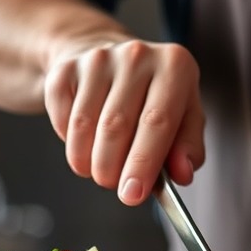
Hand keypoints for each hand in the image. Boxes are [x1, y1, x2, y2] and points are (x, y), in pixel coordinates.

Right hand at [43, 38, 205, 204]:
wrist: (111, 57)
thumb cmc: (154, 96)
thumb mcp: (184, 115)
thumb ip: (188, 147)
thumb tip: (182, 173)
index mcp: (174, 65)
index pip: (158, 121)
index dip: (143, 163)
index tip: (133, 194)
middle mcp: (137, 55)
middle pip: (116, 126)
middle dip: (111, 169)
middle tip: (113, 185)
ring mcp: (98, 58)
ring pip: (84, 125)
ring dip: (87, 160)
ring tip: (99, 167)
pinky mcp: (66, 67)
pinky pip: (62, 118)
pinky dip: (69, 142)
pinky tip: (84, 141)